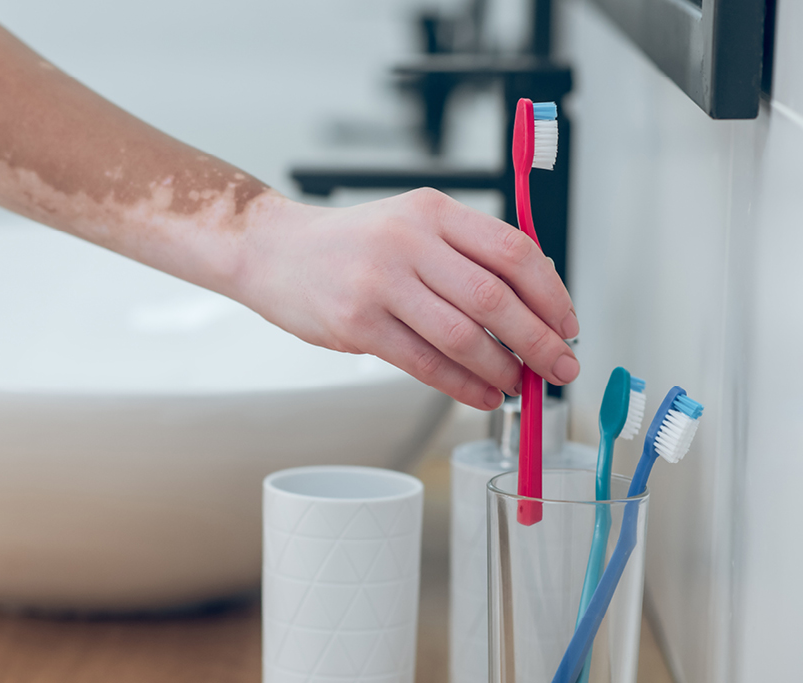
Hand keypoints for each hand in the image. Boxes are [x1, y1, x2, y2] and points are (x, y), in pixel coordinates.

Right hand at [238, 188, 579, 410]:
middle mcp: (407, 240)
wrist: (274, 251)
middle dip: (539, 341)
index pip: (513, 250)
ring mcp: (379, 283)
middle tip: (560, 366)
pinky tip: (482, 393)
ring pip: (463, 336)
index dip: (551, 294)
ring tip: (520, 384)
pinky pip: (424, 363)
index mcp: (432, 210)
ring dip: (503, 368)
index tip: (567, 325)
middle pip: (496, 297)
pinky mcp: (356, 323)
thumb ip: (465, 254)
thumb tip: (534, 308)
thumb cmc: (351, 244)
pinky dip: (463, 385)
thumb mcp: (411, 223)